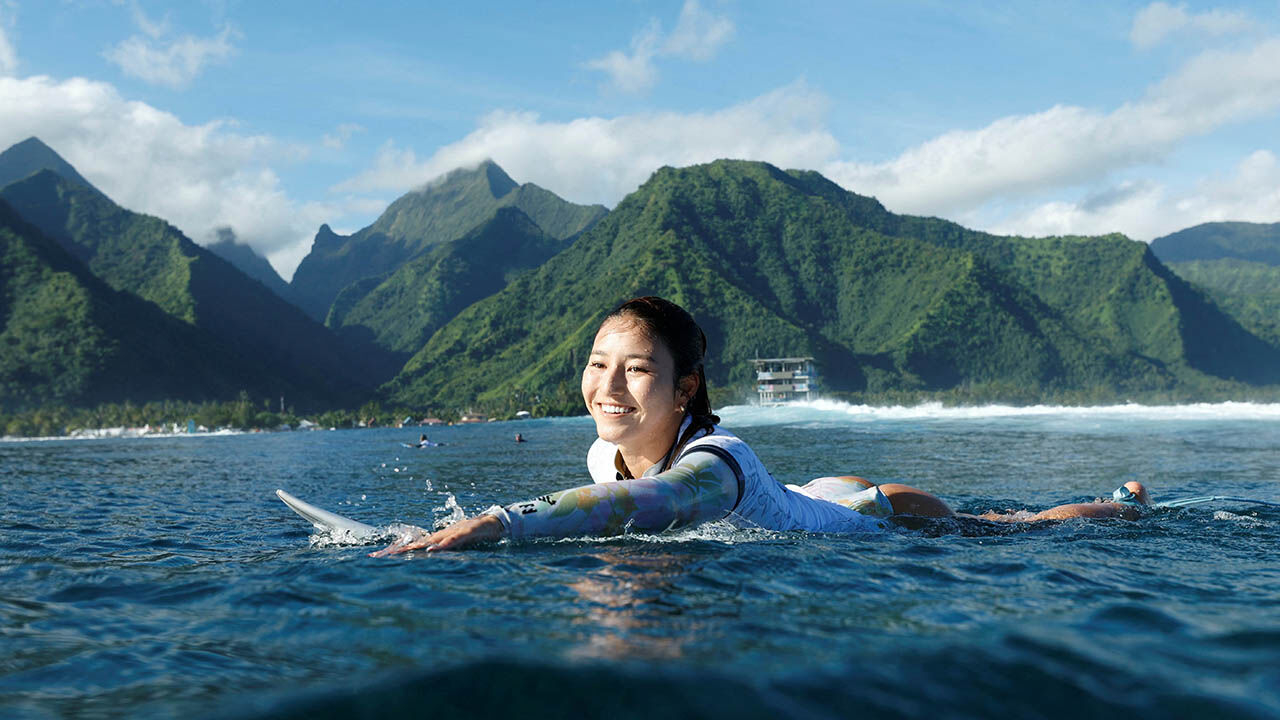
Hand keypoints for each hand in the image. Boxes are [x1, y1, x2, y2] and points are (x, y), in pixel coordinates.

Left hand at [368, 514, 504, 556]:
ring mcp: (450, 534)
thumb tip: (428, 560)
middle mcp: (439, 536)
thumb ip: (441, 551)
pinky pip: (451, 540)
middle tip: (376, 558)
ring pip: (430, 541)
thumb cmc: (472, 535)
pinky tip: (432, 550)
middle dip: (395, 551)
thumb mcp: (454, 545)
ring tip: (399, 554)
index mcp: (435, 540)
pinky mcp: (464, 533)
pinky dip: (441, 546)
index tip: (375, 558)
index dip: (394, 552)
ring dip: (414, 549)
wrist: (492, 523)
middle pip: (414, 544)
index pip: (411, 546)